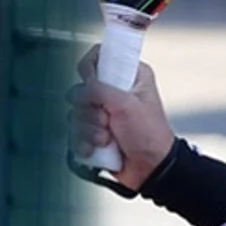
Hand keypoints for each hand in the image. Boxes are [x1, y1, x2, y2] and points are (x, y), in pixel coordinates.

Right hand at [69, 44, 177, 190]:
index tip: (94, 85)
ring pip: (75, 113)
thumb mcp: (127, 105)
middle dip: (90, 110)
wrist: (151, 169)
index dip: (90, 69)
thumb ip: (99, 90)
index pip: (98, 56)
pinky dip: (83, 143)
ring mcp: (102, 113)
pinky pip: (74, 133)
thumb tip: (79, 91)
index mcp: (129, 75)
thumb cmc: (150, 135)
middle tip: (108, 120)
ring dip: (89, 130)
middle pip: (81, 89)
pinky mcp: (93, 133)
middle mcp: (114, 92)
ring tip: (107, 139)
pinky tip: (97, 150)